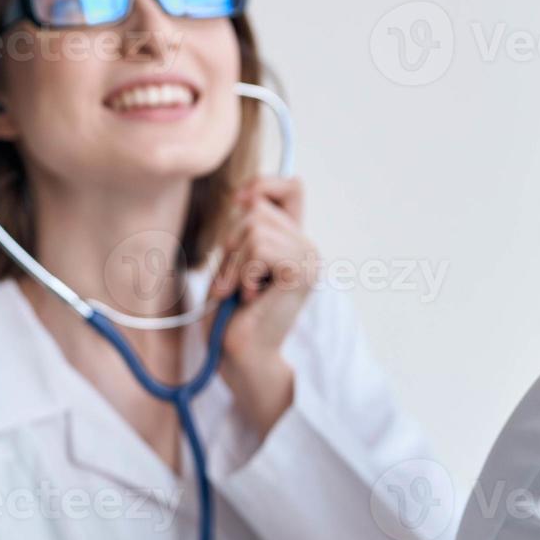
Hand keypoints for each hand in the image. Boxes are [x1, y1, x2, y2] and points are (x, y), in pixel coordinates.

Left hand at [207, 176, 319, 433]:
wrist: (240, 354)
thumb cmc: (231, 315)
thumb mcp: (235, 261)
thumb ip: (246, 229)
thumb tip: (247, 195)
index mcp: (293, 242)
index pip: (291, 187)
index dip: (264, 185)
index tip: (240, 202)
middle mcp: (307, 248)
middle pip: (259, 208)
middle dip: (232, 241)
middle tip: (232, 279)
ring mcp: (308, 260)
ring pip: (256, 228)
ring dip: (234, 262)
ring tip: (238, 290)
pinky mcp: (300, 273)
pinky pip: (260, 249)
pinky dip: (243, 272)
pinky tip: (249, 296)